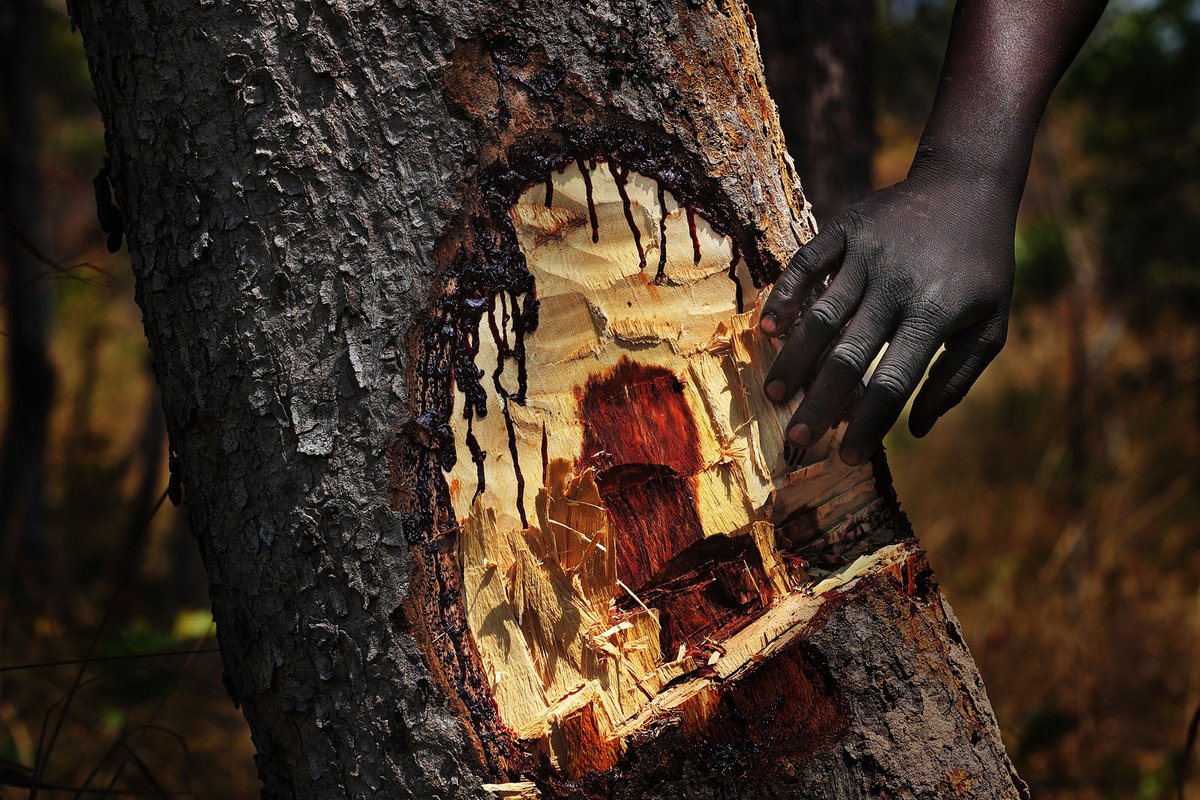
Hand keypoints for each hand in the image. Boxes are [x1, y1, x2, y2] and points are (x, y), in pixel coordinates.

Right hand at [759, 164, 1016, 465]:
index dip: (867, 425)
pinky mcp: (846, 228)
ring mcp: (869, 254)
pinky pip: (808, 265)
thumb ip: (955, 379)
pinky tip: (769, 330)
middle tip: (796, 441)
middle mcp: (898, 285)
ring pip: (821, 315)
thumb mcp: (990, 325)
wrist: (969, 185)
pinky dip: (786, 297)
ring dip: (794, 359)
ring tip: (774, 395)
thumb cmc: (982, 266)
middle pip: (849, 356)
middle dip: (819, 404)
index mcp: (936, 314)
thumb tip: (915, 431)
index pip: (893, 382)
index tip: (846, 459)